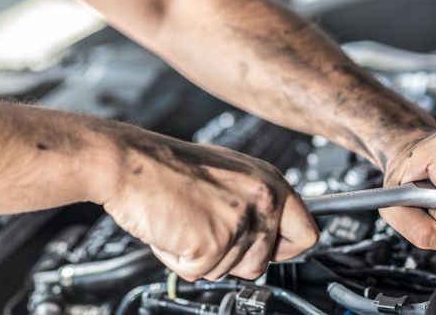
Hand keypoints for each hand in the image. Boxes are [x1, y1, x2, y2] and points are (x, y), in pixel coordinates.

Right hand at [102, 136, 318, 280]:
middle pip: (262, 263)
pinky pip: (197, 273)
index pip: (306, 234)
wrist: (129, 163)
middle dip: (230, 257)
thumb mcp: (227, 173)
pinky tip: (171, 229)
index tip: (269, 250)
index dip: (283, 249)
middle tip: (204, 228)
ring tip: (184, 221)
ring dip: (201, 257)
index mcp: (269, 181)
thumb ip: (253, 201)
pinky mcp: (212, 244)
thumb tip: (267, 231)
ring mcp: (239, 223)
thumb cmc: (167, 166)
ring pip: (227, 271)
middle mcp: (262, 201)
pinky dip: (177, 259)